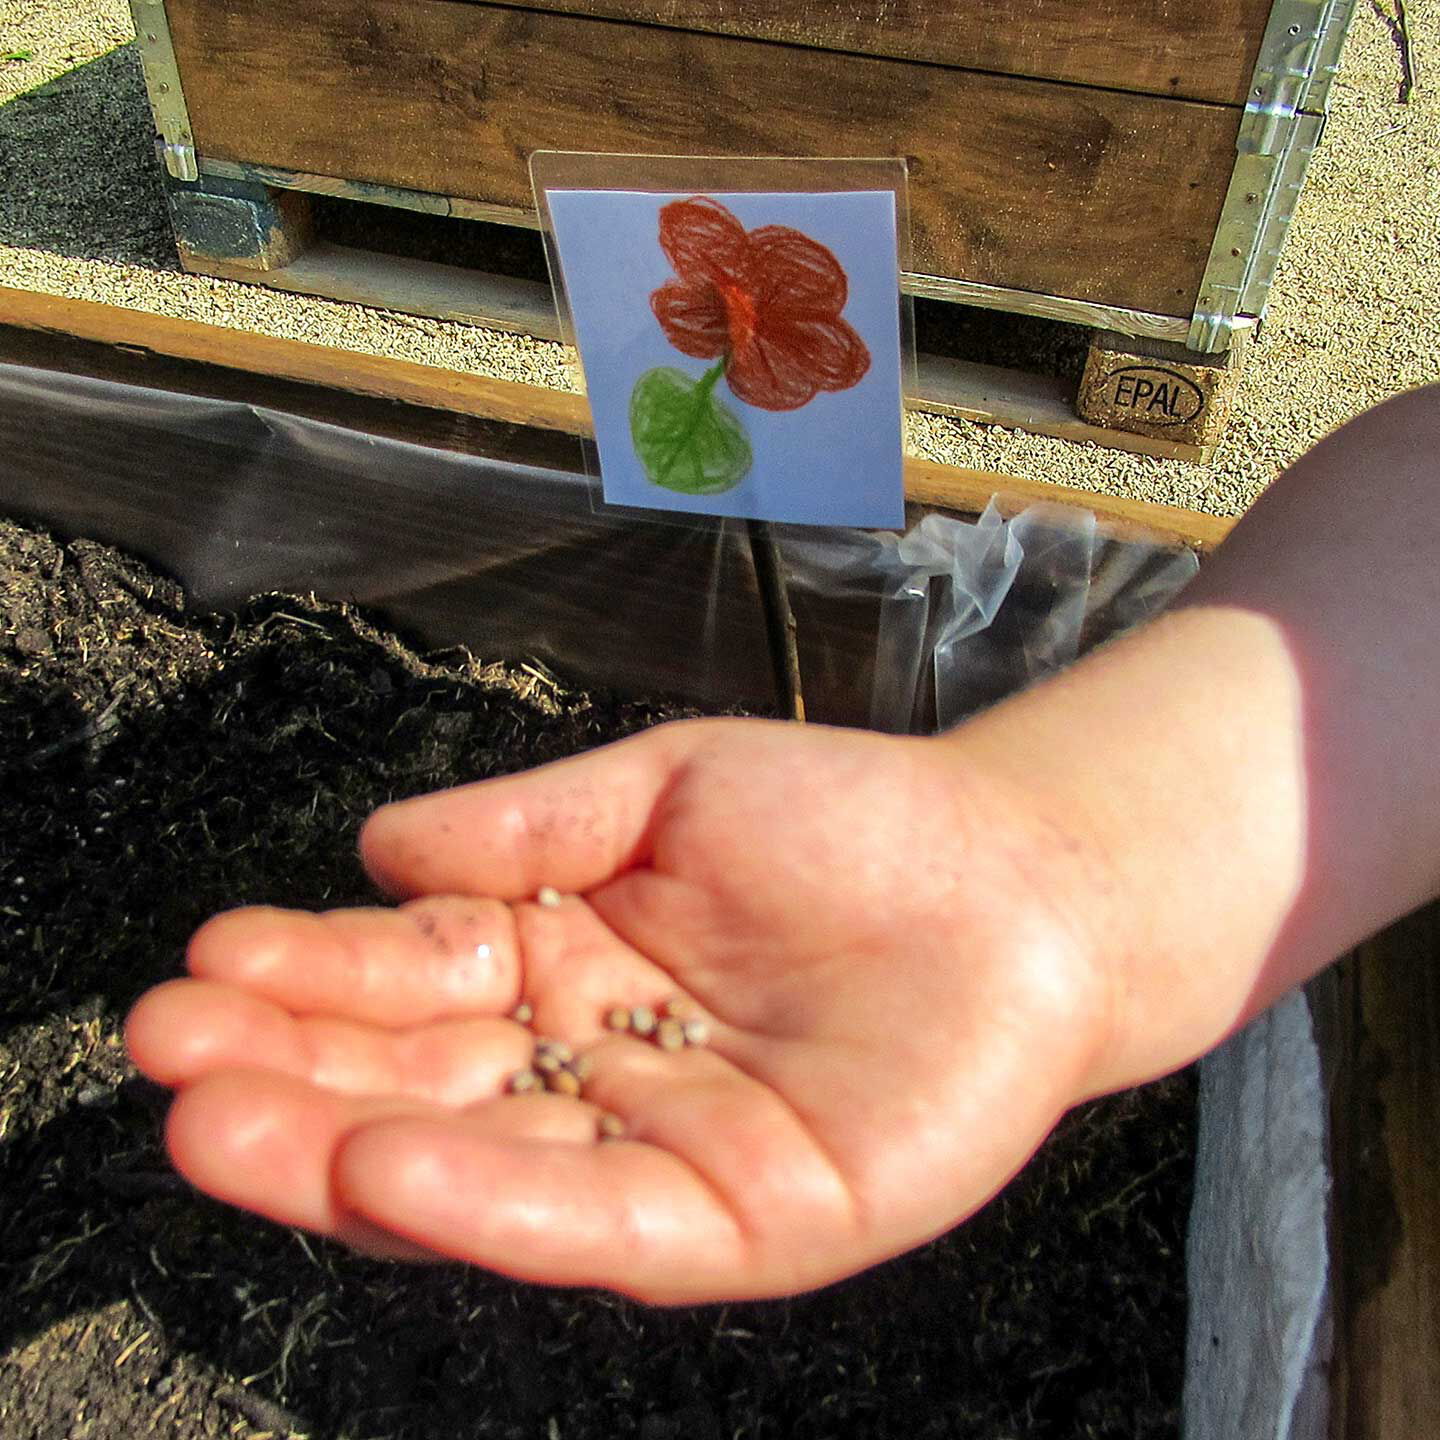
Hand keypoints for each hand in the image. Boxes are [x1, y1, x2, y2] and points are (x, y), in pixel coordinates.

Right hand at [125, 717, 1112, 1302]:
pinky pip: (605, 1218)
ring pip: (488, 1172)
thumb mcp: (671, 787)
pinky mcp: (751, 1220)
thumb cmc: (851, 824)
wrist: (1019, 877)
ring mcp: (668, 1154)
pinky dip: (495, 1201)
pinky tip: (387, 1165)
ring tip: (220, 1125)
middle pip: (423, 1089)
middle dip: (290, 1077)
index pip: (414, 987)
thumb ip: (532, 823)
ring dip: (347, 1154)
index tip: (209, 961)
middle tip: (169, 1054)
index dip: (312, 979)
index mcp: (570, 966)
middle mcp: (598, 1073)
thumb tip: (378, 848)